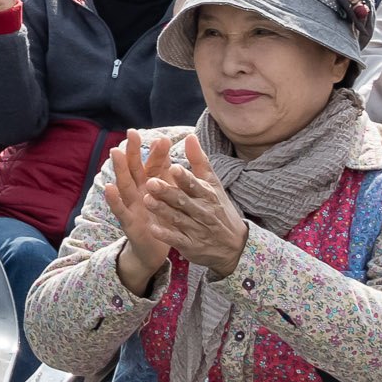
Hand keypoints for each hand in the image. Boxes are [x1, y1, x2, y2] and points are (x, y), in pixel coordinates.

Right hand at [100, 132, 176, 290]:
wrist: (155, 248)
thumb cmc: (162, 218)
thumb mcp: (168, 195)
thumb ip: (168, 173)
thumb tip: (174, 150)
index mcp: (151, 185)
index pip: (154, 164)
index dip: (157, 152)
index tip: (162, 137)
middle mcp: (138, 191)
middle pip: (135, 168)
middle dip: (133, 151)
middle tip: (132, 133)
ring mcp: (131, 205)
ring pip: (124, 184)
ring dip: (119, 168)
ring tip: (115, 152)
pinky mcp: (127, 222)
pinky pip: (119, 210)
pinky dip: (113, 199)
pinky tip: (108, 188)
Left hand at [145, 132, 250, 276]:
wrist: (235, 246)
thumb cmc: (219, 208)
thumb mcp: (213, 184)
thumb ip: (199, 161)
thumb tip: (189, 136)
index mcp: (207, 194)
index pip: (194, 184)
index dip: (184, 177)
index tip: (173, 167)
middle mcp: (202, 211)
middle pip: (183, 201)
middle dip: (167, 192)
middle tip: (151, 183)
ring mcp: (196, 229)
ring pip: (178, 218)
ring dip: (162, 210)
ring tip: (146, 200)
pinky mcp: (190, 245)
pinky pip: (177, 239)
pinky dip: (166, 234)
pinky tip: (152, 228)